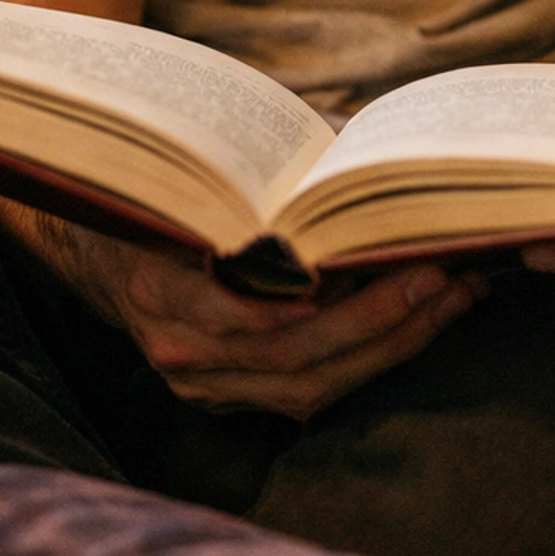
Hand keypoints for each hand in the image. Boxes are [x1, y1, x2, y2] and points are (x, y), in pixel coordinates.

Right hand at [0, 199, 480, 418]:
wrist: (99, 249)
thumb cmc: (165, 196)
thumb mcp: (192, 177)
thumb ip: (257, 185)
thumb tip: (351, 158)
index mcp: (160, 292)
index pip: (242, 315)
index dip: (313, 306)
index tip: (370, 271)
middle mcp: (182, 352)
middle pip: (295, 358)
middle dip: (380, 320)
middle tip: (443, 275)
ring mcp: (206, 386)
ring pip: (312, 386)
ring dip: (391, 344)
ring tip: (454, 296)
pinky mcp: (232, 397)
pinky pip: (310, 393)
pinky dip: (368, 358)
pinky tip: (420, 320)